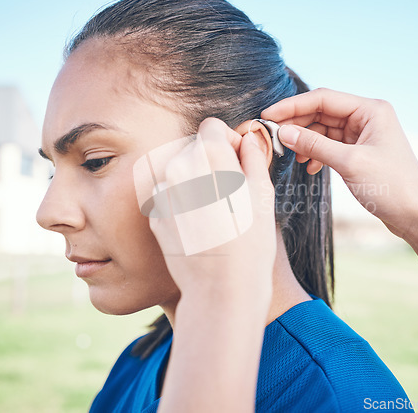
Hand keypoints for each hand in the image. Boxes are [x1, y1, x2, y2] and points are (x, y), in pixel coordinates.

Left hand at [148, 117, 275, 301]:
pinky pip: (168, 194)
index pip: (212, 127)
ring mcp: (163, 192)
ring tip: (213, 211)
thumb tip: (248, 138)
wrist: (221, 289)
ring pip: (179, 171)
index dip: (227, 141)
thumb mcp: (263, 195)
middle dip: (211, 161)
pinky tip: (198, 224)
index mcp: (210, 157)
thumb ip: (253, 158)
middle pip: (194, 148)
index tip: (236, 160)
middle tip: (229, 191)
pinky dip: (181, 201)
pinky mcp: (154, 213)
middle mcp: (180, 168)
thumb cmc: (250, 244)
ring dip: (194, 181)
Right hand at [261, 88, 417, 237]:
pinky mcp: (358, 152)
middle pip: (321, 112)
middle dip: (297, 124)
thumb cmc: (392, 186)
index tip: (268, 115)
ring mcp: (362, 135)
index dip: (293, 106)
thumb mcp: (349, 163)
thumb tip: (283, 132)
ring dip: (305, 141)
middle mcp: (366, 117)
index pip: (323, 99)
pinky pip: (330, 145)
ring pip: (323, 130)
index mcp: (370, 110)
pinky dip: (316, 153)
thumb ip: (314, 145)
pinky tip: (309, 167)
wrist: (416, 215)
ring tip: (290, 156)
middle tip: (273, 136)